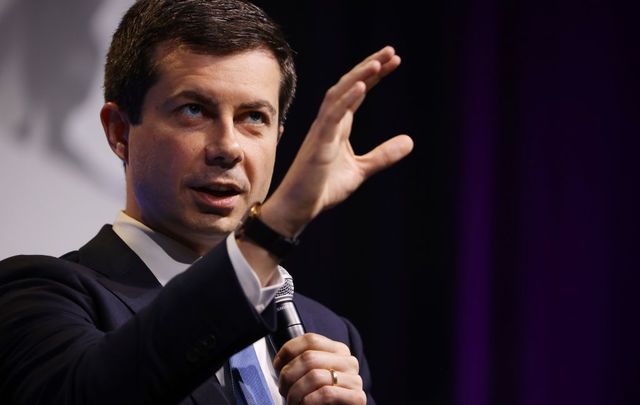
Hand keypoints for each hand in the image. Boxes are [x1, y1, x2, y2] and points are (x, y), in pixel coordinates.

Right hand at [262, 46, 413, 236]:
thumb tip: (410, 141)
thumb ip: (383, 155)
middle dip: (368, 67)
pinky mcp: (318, 143)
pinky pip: (332, 116)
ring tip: (379, 62)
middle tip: (391, 51)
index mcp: (338, 126)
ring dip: (358, 77)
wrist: (298, 208)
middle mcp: (329, 122)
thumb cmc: (322, 188)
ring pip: (339, 95)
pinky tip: (362, 86)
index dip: (374, 75)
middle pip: (348, 86)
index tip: (393, 60)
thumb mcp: (361, 170)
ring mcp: (322, 131)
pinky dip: (346, 99)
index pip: (357, 92)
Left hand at [273, 333, 365, 403]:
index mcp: (338, 350)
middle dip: (288, 376)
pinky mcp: (357, 397)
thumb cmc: (321, 400)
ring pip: (315, 376)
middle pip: (309, 357)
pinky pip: (325, 393)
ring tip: (291, 401)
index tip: (277, 366)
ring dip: (295, 392)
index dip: (288, 351)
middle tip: (283, 390)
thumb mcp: (312, 376)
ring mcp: (355, 379)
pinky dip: (308, 401)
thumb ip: (303, 363)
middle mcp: (348, 361)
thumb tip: (279, 362)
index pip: (310, 339)